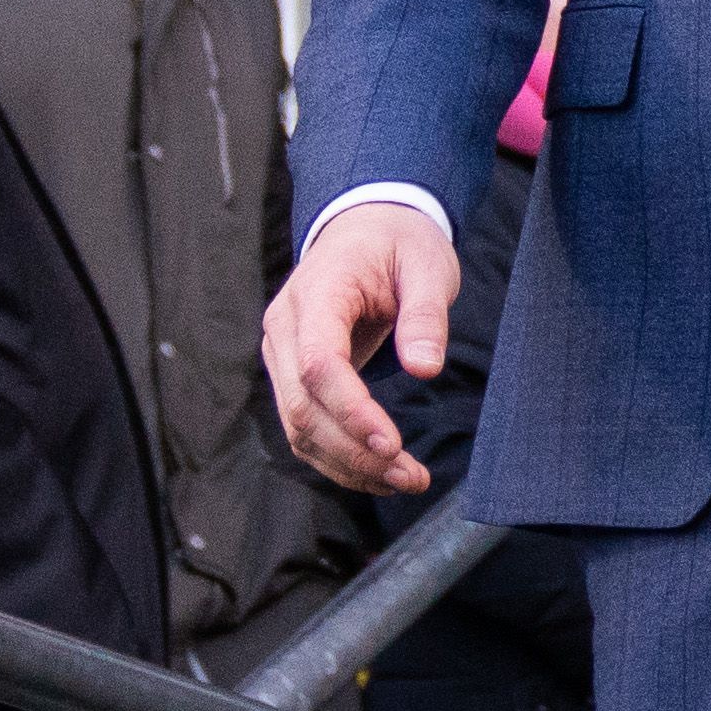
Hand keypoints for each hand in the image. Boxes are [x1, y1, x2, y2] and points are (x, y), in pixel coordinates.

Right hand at [263, 204, 461, 500]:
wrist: (367, 228)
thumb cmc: (399, 243)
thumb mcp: (428, 264)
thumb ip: (425, 315)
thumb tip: (424, 368)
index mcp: (317, 292)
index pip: (317, 364)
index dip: (351, 410)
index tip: (392, 444)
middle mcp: (285, 326)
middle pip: (303, 406)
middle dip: (354, 451)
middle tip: (410, 477)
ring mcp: (282, 352)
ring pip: (298, 427)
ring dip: (348, 464)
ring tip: (405, 481)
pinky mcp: (292, 374)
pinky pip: (304, 427)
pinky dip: (338, 457)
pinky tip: (380, 473)